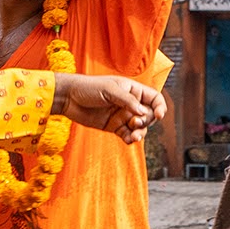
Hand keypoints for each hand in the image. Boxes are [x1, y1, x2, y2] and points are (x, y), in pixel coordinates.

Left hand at [51, 73, 165, 141]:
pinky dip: (131, 139)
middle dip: (146, 121)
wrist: (69, 98)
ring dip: (140, 133)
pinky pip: (127, 135)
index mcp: (133, 90)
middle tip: (134, 122)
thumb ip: (127, 100)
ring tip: (134, 136)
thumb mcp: (110, 89)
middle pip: (149, 115)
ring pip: (140, 128)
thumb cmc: (89, 87)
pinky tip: (129, 140)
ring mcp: (123, 116)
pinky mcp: (114, 127)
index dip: (160, 107)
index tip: (158, 115)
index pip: (154, 98)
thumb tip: (143, 112)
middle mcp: (130, 104)